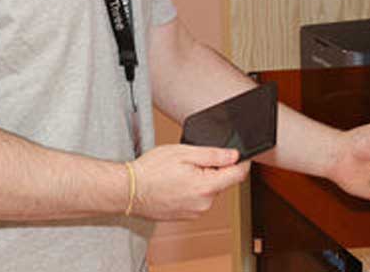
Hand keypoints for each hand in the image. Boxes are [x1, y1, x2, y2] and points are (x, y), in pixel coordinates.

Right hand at [130, 145, 250, 219]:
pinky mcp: (187, 216)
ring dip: (202, 180)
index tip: (238, 154)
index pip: (238, 174)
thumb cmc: (151, 171)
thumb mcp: (184, 153)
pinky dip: (192, 190)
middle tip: (191, 160)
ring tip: (179, 173)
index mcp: (207, 186)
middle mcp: (204, 203)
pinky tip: (175, 183)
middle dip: (213, 169)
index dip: (240, 161)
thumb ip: (213, 155)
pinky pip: (198, 199)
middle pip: (222, 182)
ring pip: (209, 190)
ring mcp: (195, 212)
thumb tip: (234, 155)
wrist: (129, 191)